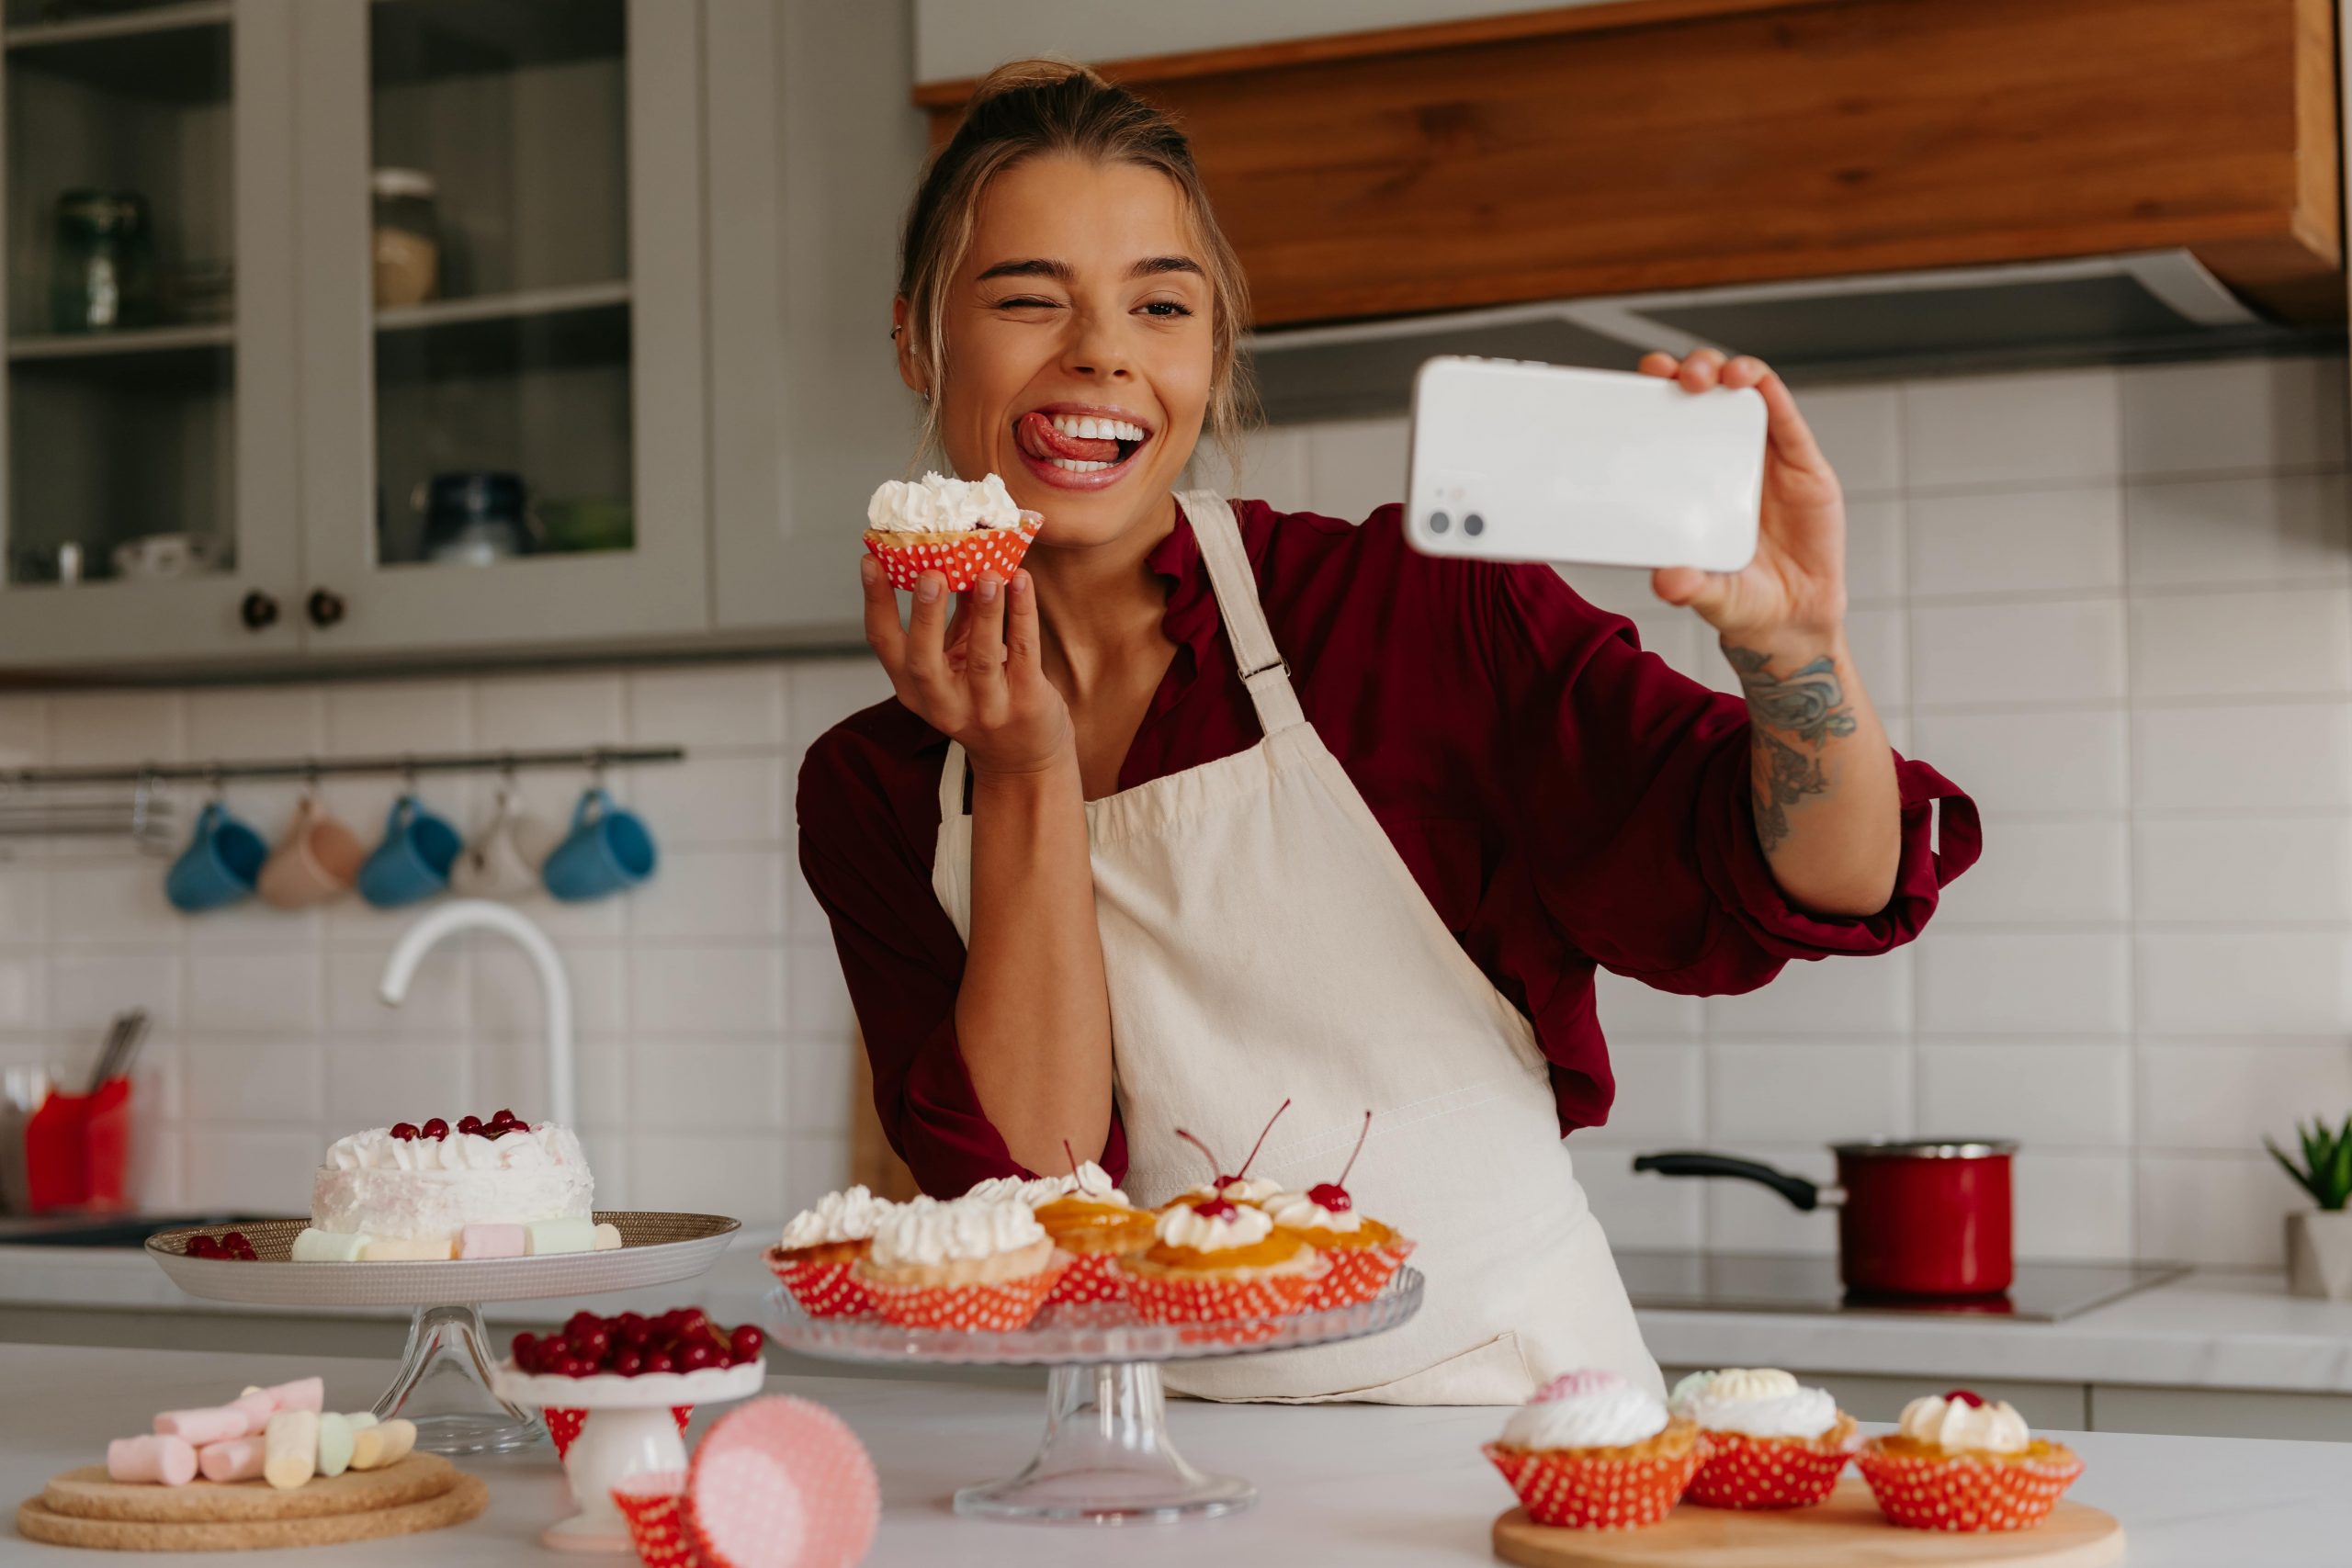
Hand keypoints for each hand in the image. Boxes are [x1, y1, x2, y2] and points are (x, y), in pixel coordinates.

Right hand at [861, 559, 1073, 777]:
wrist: (1023, 759)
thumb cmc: (984, 697)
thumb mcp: (956, 660)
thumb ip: (954, 616)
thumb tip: (955, 555)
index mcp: (914, 688)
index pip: (883, 644)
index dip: (875, 602)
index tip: (871, 560)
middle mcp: (943, 703)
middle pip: (923, 661)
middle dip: (925, 615)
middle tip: (930, 574)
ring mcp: (985, 707)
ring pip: (980, 658)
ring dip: (984, 613)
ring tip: (987, 572)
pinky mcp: (1025, 704)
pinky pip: (1022, 653)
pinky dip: (1022, 614)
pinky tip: (1022, 581)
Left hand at [1637, 349, 1846, 642]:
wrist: (1791, 617)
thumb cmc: (1738, 598)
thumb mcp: (1707, 594)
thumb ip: (1688, 586)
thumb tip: (1666, 580)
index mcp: (1689, 480)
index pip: (1667, 421)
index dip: (1654, 395)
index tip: (1639, 382)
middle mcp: (1723, 459)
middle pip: (1706, 395)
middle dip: (1691, 370)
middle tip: (1679, 376)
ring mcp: (1764, 458)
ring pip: (1747, 396)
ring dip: (1733, 372)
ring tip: (1720, 374)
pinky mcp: (1803, 466)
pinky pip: (1788, 422)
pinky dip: (1773, 396)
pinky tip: (1759, 384)